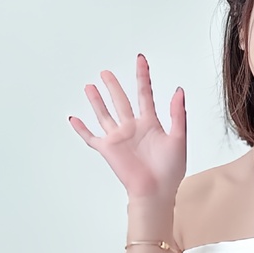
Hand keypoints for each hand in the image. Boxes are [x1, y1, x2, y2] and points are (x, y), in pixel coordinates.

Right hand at [69, 55, 186, 204]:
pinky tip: (74, 119)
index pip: (144, 94)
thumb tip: (179, 90)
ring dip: (97, 101)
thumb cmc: (170, 171)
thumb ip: (177, 114)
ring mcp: (119, 138)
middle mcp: (133, 128)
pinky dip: (81, 129)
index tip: (140, 59)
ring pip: (104, 114)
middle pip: (121, 101)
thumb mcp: (179, 138)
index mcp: (150, 123)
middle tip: (106, 73)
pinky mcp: (108, 150)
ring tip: (90, 87)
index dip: (142, 76)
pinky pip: (91, 137)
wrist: (156, 192)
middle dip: (113, 86)